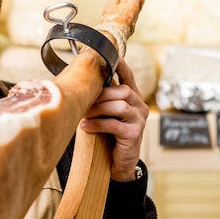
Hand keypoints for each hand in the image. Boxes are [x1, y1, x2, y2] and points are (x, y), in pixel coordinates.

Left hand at [79, 57, 148, 181]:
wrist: (116, 163)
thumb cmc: (107, 135)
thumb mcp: (104, 113)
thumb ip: (100, 98)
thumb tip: (79, 82)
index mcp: (132, 97)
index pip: (128, 77)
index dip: (121, 65)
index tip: (113, 55)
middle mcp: (140, 106)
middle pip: (122, 91)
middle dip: (100, 95)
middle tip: (83, 101)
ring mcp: (139, 120)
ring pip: (119, 106)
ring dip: (97, 109)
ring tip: (83, 115)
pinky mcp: (134, 135)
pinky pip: (114, 124)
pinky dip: (97, 124)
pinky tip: (85, 127)